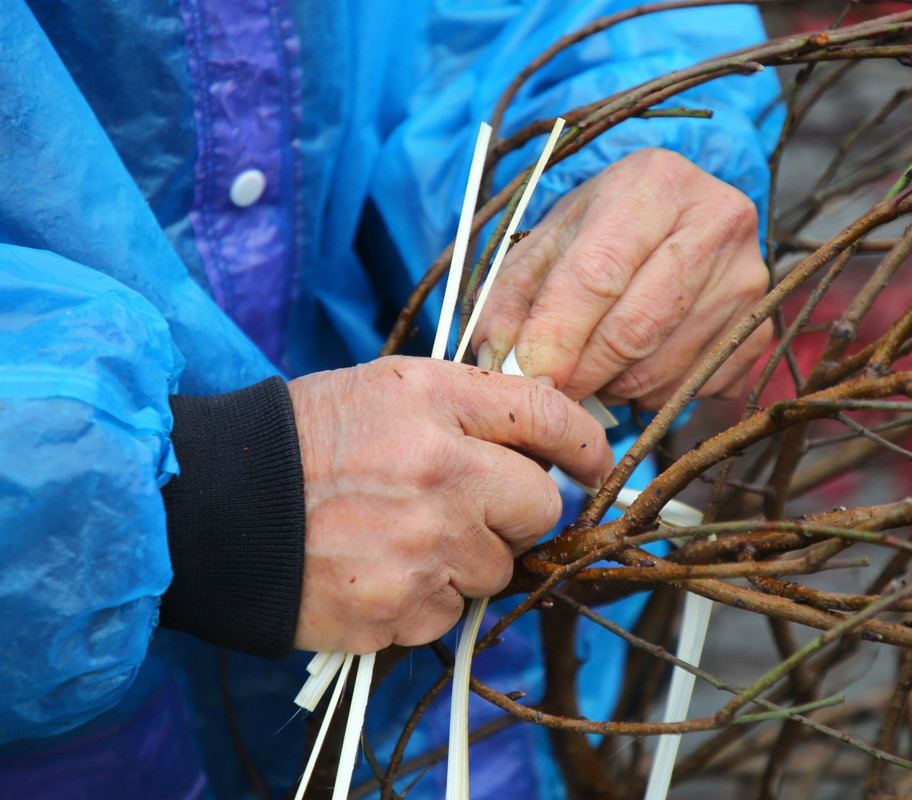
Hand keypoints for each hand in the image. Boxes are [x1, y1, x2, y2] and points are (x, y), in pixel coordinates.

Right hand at [287, 356, 611, 652]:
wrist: (216, 509)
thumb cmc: (308, 441)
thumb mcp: (390, 388)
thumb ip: (473, 404)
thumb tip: (549, 437)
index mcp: (436, 407)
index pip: (548, 418)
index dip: (584, 443)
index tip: (595, 461)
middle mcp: (440, 477)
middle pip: (540, 510)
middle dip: (514, 510)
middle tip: (464, 502)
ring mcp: (421, 552)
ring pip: (496, 571)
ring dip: (466, 559)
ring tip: (403, 534)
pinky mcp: (397, 613)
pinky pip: (448, 615)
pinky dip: (424, 599)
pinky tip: (380, 569)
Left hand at [472, 148, 770, 408]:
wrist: (675, 223)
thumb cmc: (602, 231)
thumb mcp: (548, 243)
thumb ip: (515, 297)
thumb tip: (502, 361)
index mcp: (656, 183)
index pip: (600, 273)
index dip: (558, 333)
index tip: (527, 374)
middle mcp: (717, 223)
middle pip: (636, 328)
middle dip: (581, 372)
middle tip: (548, 389)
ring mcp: (747, 280)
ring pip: (661, 368)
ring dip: (612, 386)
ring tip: (590, 367)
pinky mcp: (758, 329)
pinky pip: (689, 388)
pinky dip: (647, 393)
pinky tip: (633, 366)